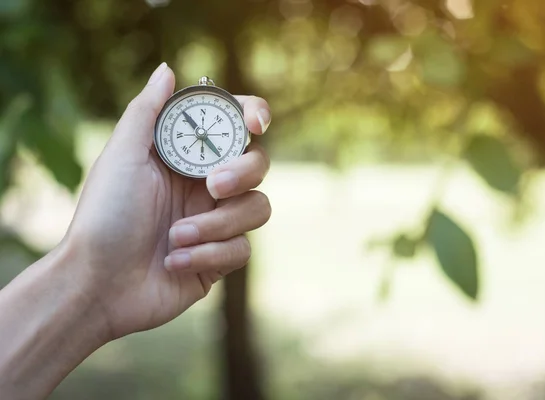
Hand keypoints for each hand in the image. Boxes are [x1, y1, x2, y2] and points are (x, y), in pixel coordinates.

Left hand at [63, 62, 271, 340]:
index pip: (233, 127)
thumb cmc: (104, 217)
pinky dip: (208, 255)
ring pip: (257, 209)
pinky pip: (241, 250)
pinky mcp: (220, 258)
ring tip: (175, 236)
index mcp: (186, 158)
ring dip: (216, 225)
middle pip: (258, 165)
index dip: (253, 117)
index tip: (255, 124)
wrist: (98, 285)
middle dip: (241, 174)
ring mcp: (215, 222)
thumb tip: (167, 70)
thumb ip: (147, 112)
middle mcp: (206, 186)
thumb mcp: (121, 157)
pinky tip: (174, 263)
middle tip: (212, 186)